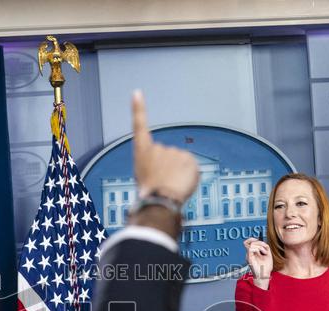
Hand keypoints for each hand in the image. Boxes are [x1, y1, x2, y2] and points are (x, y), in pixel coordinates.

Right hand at [129, 90, 197, 239]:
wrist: (160, 199)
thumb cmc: (149, 194)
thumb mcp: (144, 179)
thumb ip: (154, 169)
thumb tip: (166, 173)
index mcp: (142, 151)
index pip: (139, 125)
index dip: (138, 108)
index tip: (137, 93)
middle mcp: (158, 148)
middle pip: (166, 156)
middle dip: (167, 168)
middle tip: (162, 184)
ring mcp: (174, 152)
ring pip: (179, 163)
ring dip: (178, 174)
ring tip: (171, 187)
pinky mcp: (188, 158)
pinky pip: (191, 169)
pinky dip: (189, 177)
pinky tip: (182, 186)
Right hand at [242, 238, 272, 280]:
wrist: (264, 275)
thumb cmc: (266, 267)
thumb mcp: (268, 254)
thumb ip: (265, 247)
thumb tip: (262, 242)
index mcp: (253, 253)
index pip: (249, 242)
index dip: (254, 239)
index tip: (262, 243)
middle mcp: (250, 254)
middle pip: (250, 241)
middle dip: (259, 242)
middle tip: (265, 248)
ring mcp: (249, 256)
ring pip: (252, 244)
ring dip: (260, 246)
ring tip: (265, 252)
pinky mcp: (249, 258)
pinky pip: (250, 248)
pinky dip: (258, 249)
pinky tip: (262, 254)